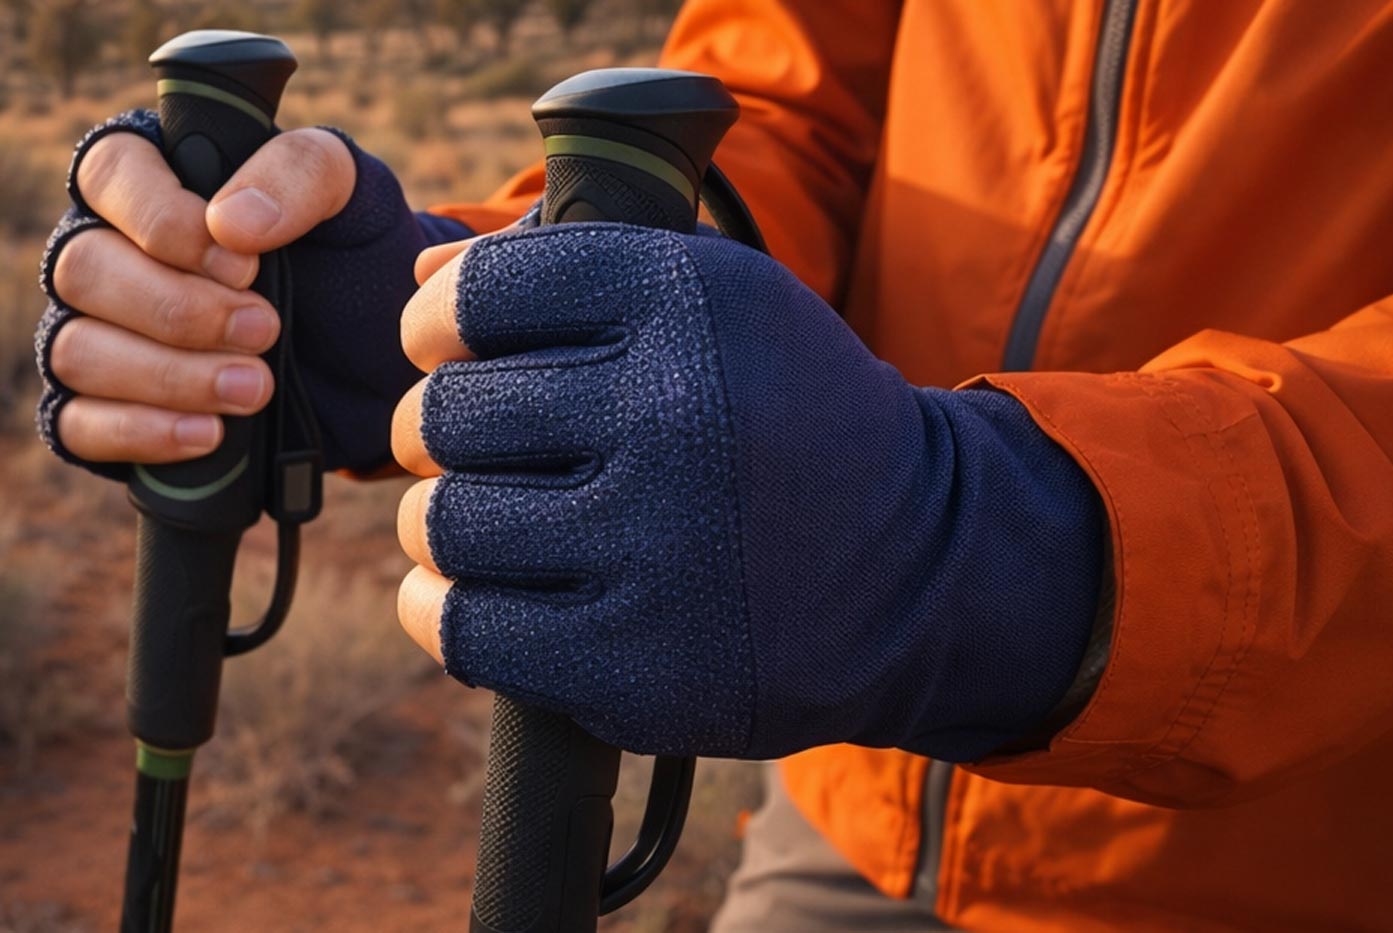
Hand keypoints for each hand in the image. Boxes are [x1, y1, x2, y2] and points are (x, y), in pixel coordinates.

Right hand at [36, 111, 461, 474]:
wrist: (376, 357)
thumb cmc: (348, 256)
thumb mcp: (350, 194)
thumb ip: (300, 174)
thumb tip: (230, 222)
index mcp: (153, 182)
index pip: (111, 174)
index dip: (165, 221)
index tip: (244, 264)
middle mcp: (107, 253)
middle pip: (83, 269)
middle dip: (179, 309)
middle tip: (266, 329)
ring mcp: (96, 334)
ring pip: (76, 350)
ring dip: (169, 375)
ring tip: (255, 388)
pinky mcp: (104, 411)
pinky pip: (82, 424)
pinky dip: (143, 431)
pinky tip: (209, 433)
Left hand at [392, 225, 1103, 760]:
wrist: (917, 574)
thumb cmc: (787, 421)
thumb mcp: (725, 303)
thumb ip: (574, 273)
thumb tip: (413, 284)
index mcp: (688, 305)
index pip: (480, 294)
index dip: (438, 325)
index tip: (448, 349)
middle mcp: (673, 418)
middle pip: (447, 414)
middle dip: (441, 426)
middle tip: (481, 444)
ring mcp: (656, 552)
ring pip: (441, 522)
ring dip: (442, 518)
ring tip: (487, 516)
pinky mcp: (636, 669)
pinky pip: (463, 628)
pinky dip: (443, 607)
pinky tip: (475, 587)